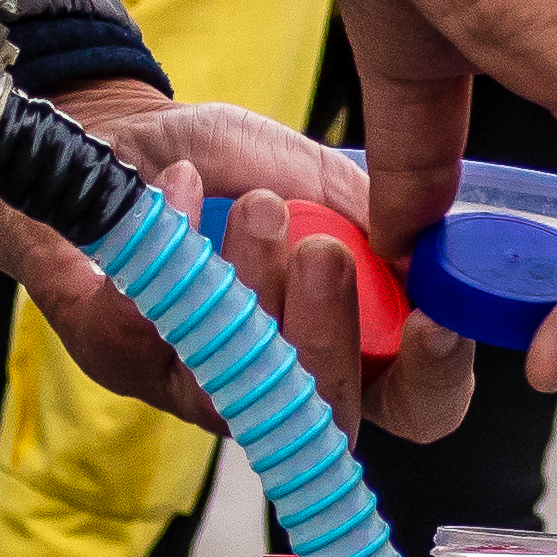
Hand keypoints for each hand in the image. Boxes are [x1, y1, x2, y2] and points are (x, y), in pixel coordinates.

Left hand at [0, 89, 470, 445]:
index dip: (434, 380)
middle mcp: (282, 386)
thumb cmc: (227, 168)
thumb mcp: (308, 169)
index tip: (430, 322)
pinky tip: (181, 189)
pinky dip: (176, 244)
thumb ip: (363, 210)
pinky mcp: (122, 358)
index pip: (416, 403)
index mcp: (352, 343)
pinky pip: (149, 327)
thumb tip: (418, 250)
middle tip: (322, 253)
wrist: (121, 136)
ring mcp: (200, 384)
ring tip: (256, 205)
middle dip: (330, 338)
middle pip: (331, 420)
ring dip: (254, 291)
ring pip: (241, 386)